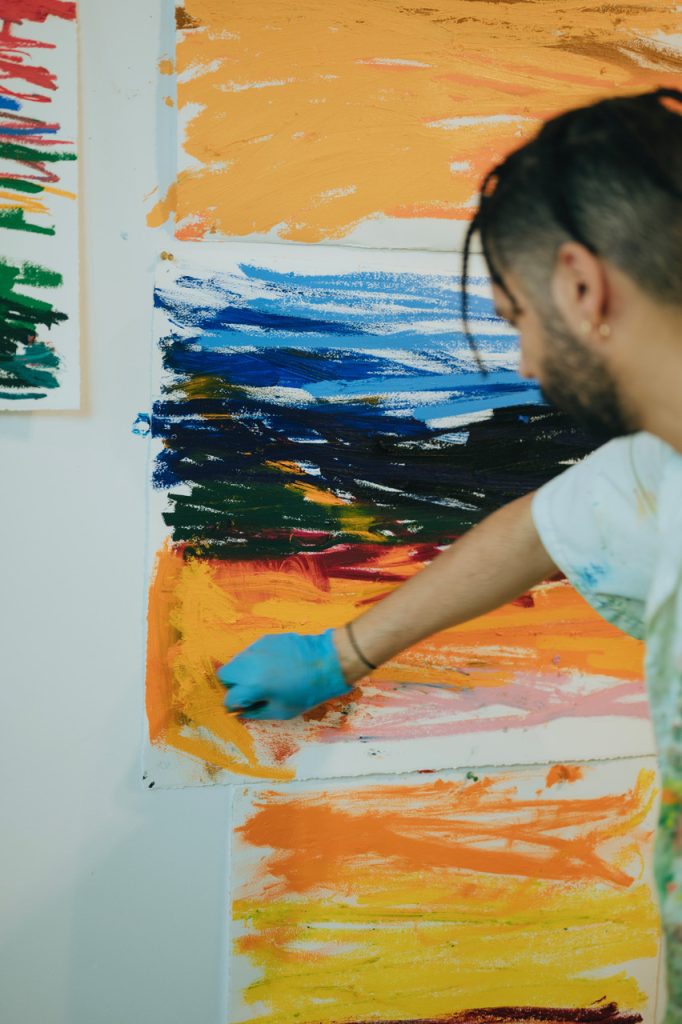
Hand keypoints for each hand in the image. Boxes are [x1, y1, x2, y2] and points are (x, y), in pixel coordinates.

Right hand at [217, 629, 351, 719]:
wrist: (329, 660)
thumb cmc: (309, 691)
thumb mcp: (282, 710)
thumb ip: (256, 712)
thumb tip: (240, 712)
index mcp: (252, 685)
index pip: (228, 697)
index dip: (234, 705)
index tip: (243, 706)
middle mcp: (249, 664)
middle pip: (224, 674)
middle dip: (233, 685)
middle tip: (249, 691)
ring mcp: (257, 648)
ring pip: (237, 661)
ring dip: (243, 672)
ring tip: (264, 678)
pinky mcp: (265, 639)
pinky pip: (251, 652)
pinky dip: (256, 660)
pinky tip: (274, 666)